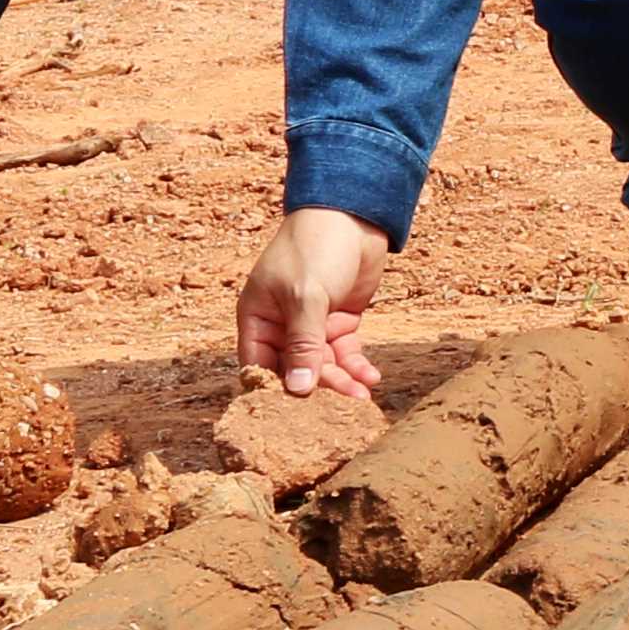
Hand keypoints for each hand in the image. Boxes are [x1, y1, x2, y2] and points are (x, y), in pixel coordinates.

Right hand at [238, 208, 390, 396]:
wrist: (352, 213)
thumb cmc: (315, 247)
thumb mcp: (306, 296)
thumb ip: (303, 344)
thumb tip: (297, 390)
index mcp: (257, 318)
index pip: (259, 367)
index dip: (273, 392)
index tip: (293, 416)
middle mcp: (281, 326)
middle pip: (295, 371)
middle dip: (319, 389)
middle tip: (343, 407)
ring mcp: (312, 324)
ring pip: (323, 365)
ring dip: (342, 381)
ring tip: (362, 397)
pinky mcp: (339, 321)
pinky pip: (344, 352)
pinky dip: (357, 366)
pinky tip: (371, 378)